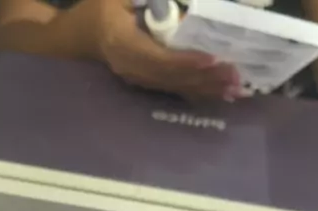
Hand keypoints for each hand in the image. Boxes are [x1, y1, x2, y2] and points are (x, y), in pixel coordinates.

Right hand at [93, 0, 240, 99]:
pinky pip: (175, 89)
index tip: (213, 60)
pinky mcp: (147, 82)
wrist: (81, 33)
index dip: (186, 61)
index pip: (159, 58)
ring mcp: (139, 79)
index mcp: (122, 43)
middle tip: (236, 77)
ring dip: (207, 88)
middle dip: (205, 78)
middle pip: (173, 78)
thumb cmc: (102, 6)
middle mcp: (131, 67)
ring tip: (236, 89)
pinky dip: (199, 91)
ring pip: (176, 87)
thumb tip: (182, 7)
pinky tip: (221, 94)